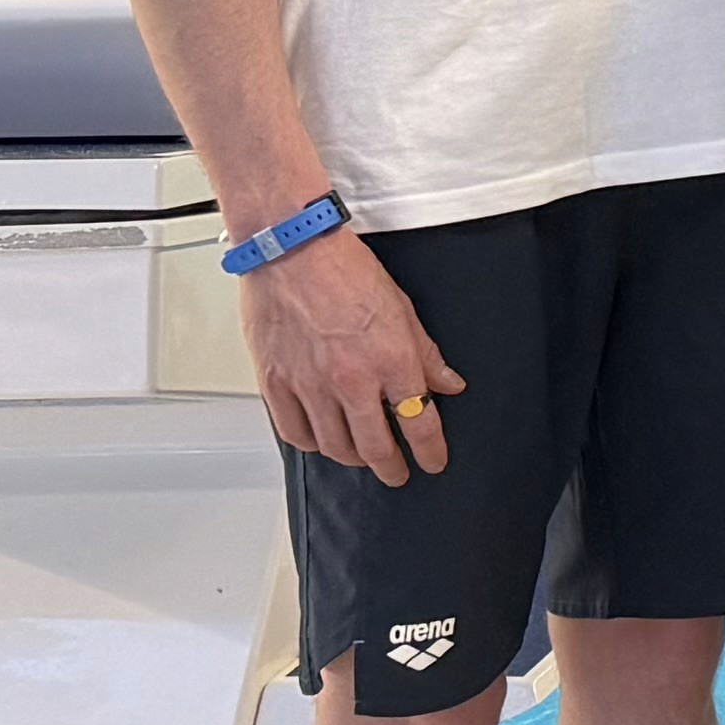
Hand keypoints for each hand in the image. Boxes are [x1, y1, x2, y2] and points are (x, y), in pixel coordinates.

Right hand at [243, 228, 461, 482]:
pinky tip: (321, 441)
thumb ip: (426, 354)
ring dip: (353, 458)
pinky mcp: (276, 384)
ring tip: (362, 457)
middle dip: (392, 467)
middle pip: (376, 446)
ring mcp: (310, 386)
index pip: (419, 424)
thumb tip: (447, 383)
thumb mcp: (403, 309)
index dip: (430, 451)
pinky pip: (295, 432)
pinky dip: (312, 444)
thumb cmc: (344, 270)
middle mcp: (351, 381)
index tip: (433, 462)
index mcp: (390, 362)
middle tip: (397, 473)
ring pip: (335, 447)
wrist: (292, 251)